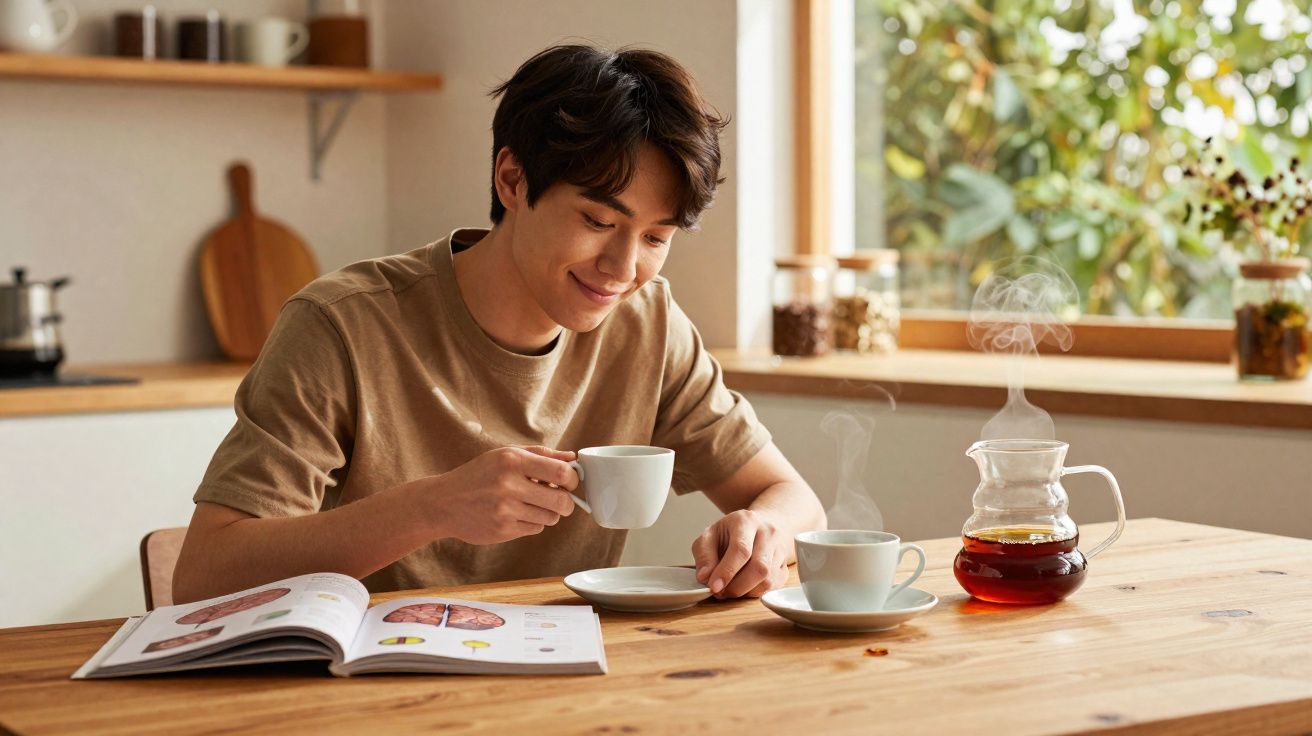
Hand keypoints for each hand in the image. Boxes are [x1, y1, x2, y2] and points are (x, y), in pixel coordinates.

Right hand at [422, 446, 578, 544]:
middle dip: (567, 502)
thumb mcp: (505, 454)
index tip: (570, 482)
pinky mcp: (502, 531)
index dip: (573, 479)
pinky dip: (533, 523)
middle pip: (561, 500)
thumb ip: (541, 454)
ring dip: (549, 513)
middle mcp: (508, 485)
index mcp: (512, 460)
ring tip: (533, 504)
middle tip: (561, 499)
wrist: (444, 502)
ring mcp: (505, 510)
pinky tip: (517, 514)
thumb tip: (572, 457)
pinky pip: (535, 529)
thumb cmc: (479, 474)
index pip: (560, 472)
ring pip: (550, 518)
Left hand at [691, 509, 790, 598]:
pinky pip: (773, 586)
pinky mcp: (785, 566)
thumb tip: (705, 577)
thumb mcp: (709, 537)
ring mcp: (780, 549)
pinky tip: (743, 586)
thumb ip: (704, 556)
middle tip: (720, 592)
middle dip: (737, 587)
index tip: (714, 587)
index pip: (741, 549)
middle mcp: (768, 533)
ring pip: (768, 580)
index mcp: (746, 521)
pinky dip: (755, 592)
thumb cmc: (729, 533)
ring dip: (745, 592)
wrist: (756, 528)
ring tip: (730, 588)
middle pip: (759, 567)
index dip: (727, 571)